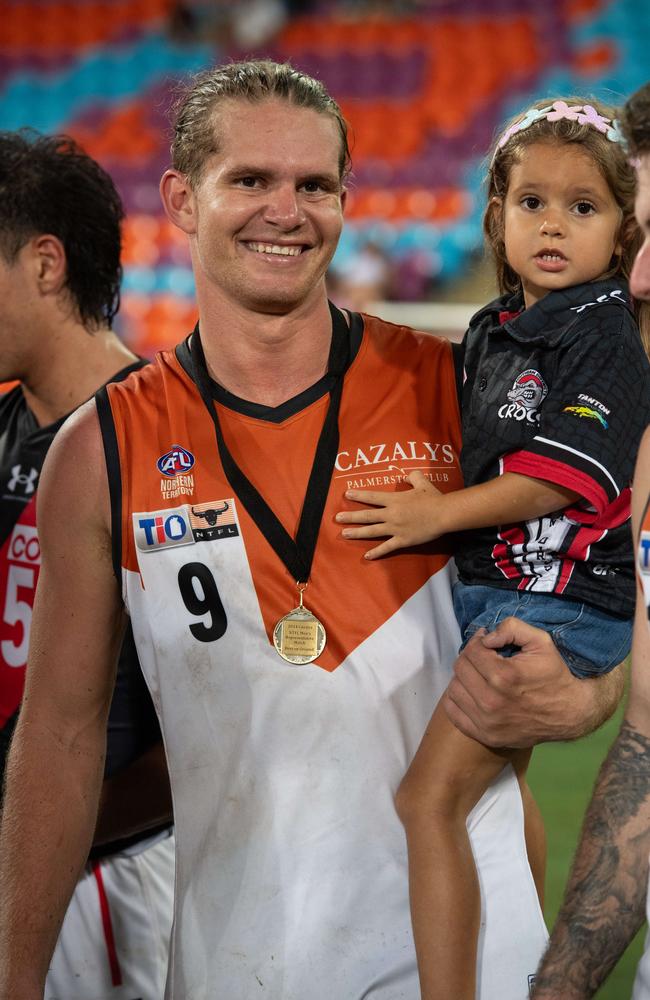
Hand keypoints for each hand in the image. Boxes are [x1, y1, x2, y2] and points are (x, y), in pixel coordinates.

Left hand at [335, 470, 445, 558]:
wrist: (443, 514)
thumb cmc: (433, 498)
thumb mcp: (422, 482)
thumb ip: (412, 477)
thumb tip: (405, 476)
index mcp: (394, 499)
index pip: (372, 497)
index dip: (358, 495)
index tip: (346, 494)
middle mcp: (391, 514)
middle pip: (367, 515)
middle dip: (350, 516)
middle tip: (337, 518)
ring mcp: (395, 528)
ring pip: (372, 531)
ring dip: (357, 532)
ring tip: (344, 533)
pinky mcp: (402, 540)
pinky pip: (387, 547)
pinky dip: (376, 552)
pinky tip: (367, 556)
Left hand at [443, 618, 623, 748]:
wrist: (569, 713)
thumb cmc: (553, 674)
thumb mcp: (541, 642)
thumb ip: (512, 628)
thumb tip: (486, 637)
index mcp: (504, 676)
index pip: (471, 651)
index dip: (478, 641)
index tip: (488, 643)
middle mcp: (491, 701)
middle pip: (460, 668)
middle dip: (470, 657)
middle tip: (484, 657)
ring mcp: (487, 722)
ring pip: (454, 689)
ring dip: (464, 678)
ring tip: (479, 675)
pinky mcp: (486, 736)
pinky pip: (453, 713)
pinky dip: (458, 700)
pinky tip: (473, 693)